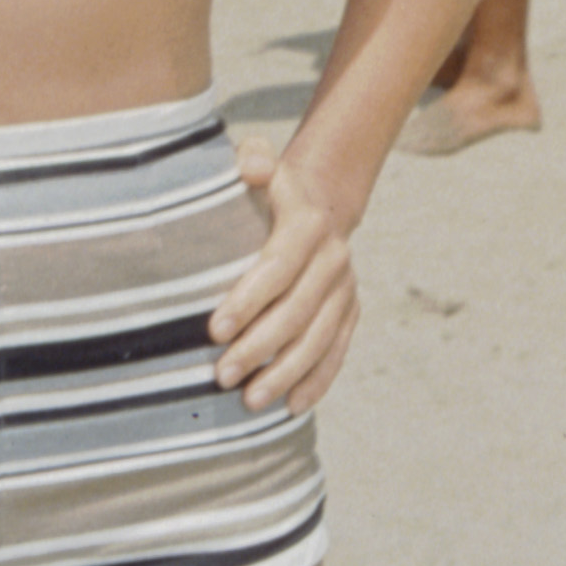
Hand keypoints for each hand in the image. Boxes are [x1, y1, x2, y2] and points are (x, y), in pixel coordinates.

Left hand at [209, 141, 358, 413]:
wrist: (319, 200)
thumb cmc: (270, 189)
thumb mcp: (261, 163)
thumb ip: (251, 159)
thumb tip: (249, 166)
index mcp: (307, 222)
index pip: (278, 267)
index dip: (248, 300)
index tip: (214, 330)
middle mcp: (333, 257)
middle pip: (297, 312)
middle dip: (259, 347)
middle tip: (222, 375)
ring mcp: (345, 288)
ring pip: (318, 339)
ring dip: (285, 373)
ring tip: (250, 400)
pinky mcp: (351, 311)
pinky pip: (337, 352)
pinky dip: (316, 381)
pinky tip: (291, 406)